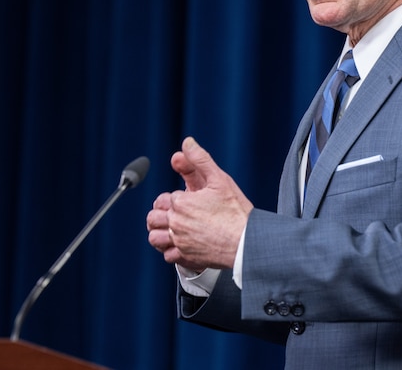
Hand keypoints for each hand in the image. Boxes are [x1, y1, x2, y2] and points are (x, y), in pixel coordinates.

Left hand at [162, 137, 252, 269]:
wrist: (247, 242)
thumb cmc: (236, 212)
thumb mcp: (219, 179)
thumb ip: (200, 160)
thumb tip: (187, 143)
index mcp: (181, 202)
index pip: (166, 198)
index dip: (177, 199)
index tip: (190, 201)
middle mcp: (176, 222)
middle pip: (154, 217)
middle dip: (162, 214)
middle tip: (176, 214)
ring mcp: (180, 241)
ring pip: (154, 237)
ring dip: (160, 232)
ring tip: (173, 229)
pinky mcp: (186, 257)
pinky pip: (167, 255)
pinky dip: (171, 250)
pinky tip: (181, 245)